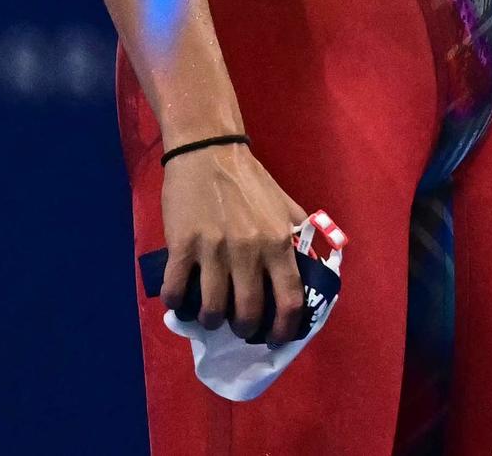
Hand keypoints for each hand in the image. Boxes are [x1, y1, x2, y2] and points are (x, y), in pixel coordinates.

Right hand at [157, 144, 311, 344]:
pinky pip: (177, 292)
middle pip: (249, 311)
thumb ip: (300, 237)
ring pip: (212, 309)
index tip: (276, 338)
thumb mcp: (286, 206)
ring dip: (211, 321)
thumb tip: (314, 268)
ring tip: (211, 317)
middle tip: (241, 329)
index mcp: (279, 241)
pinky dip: (178, 305)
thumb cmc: (251, 181)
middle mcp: (250, 250)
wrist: (209, 153)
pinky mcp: (182, 246)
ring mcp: (214, 250)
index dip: (284, 327)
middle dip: (245, 329)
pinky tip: (182, 303)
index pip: (290, 298)